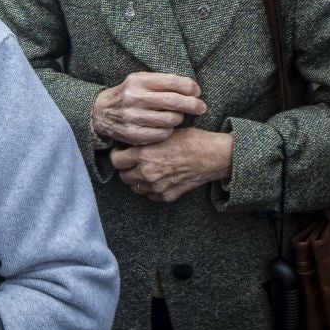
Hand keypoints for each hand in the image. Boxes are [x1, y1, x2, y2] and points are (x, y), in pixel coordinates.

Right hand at [91, 72, 206, 146]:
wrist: (102, 112)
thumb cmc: (130, 94)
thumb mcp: (141, 81)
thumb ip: (162, 82)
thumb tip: (192, 88)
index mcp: (138, 81)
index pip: (171, 81)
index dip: (189, 86)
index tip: (197, 91)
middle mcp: (135, 97)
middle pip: (173, 101)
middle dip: (192, 104)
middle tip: (201, 107)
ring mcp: (133, 117)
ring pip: (170, 119)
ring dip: (179, 118)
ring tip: (177, 116)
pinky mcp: (133, 134)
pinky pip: (162, 134)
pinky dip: (169, 130)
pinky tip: (167, 127)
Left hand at [111, 126, 234, 201]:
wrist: (212, 156)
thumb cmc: (190, 140)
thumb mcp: (164, 133)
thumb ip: (145, 140)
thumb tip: (130, 139)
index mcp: (144, 154)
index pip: (116, 160)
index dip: (117, 155)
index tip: (122, 151)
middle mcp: (147, 172)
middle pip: (123, 176)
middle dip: (126, 168)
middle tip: (133, 161)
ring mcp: (157, 187)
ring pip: (135, 188)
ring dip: (137, 179)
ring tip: (145, 169)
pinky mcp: (167, 196)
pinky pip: (150, 195)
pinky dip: (150, 189)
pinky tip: (158, 178)